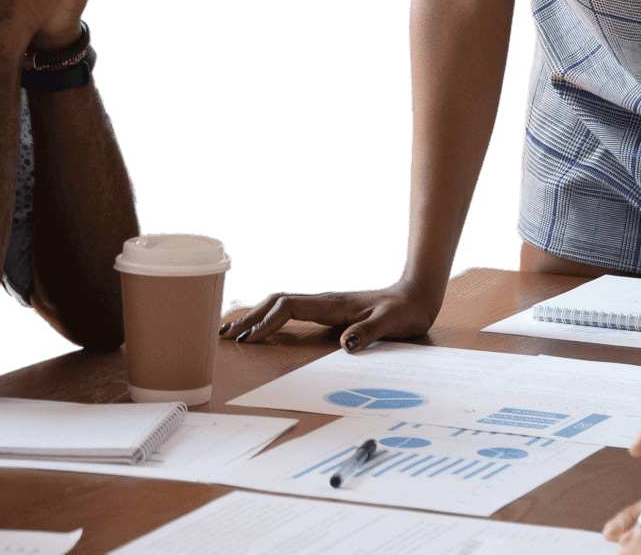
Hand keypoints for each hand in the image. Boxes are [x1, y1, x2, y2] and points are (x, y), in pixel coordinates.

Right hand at [218, 277, 443, 350]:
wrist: (417, 297)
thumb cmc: (404, 312)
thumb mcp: (391, 324)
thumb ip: (370, 333)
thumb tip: (345, 344)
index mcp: (333, 304)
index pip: (289, 307)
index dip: (266, 322)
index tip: (247, 339)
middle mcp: (325, 302)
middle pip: (277, 302)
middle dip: (250, 317)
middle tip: (224, 336)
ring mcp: (325, 306)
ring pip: (282, 305)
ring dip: (257, 317)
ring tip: (233, 332)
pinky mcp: (329, 313)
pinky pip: (292, 313)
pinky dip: (272, 320)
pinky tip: (264, 331)